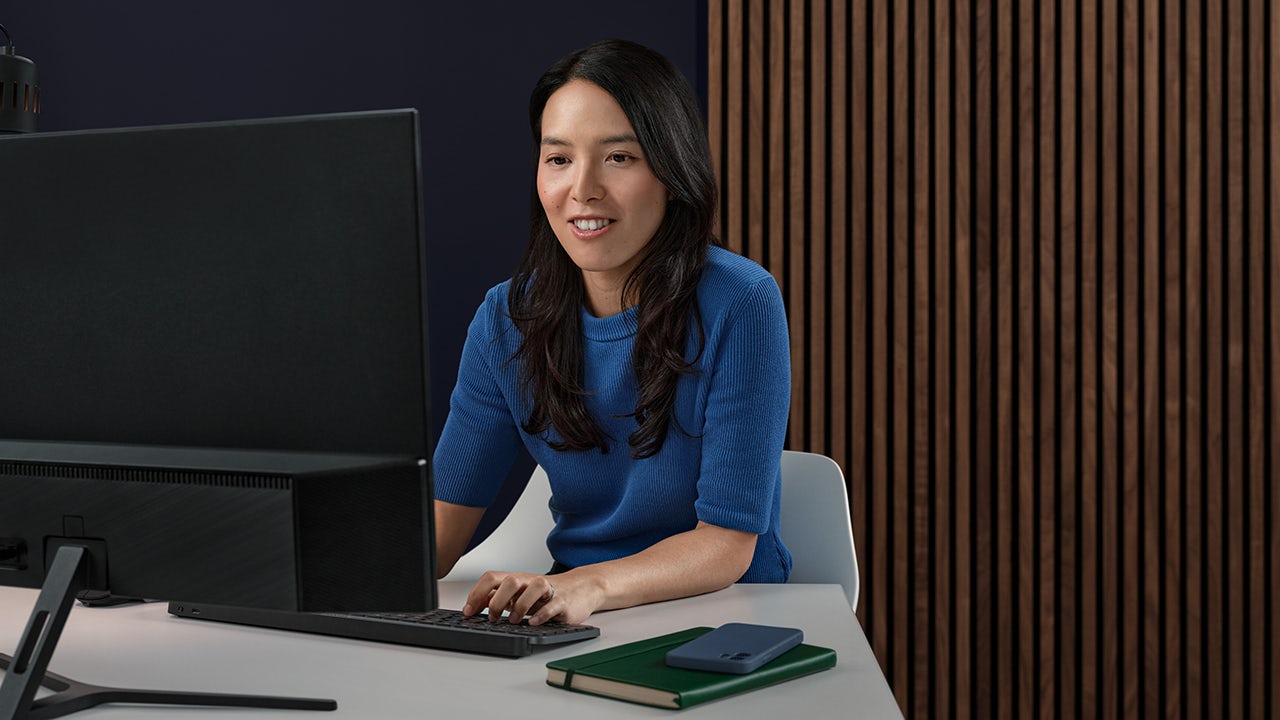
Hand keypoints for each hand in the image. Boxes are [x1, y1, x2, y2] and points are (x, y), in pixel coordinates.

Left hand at [461, 570, 601, 625]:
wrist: (580, 589)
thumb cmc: (545, 594)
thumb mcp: (519, 595)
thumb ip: (498, 598)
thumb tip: (473, 605)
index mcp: (517, 580)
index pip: (491, 578)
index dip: (477, 594)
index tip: (468, 611)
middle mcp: (530, 582)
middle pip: (510, 581)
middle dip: (497, 601)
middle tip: (493, 618)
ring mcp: (548, 590)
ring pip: (533, 588)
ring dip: (520, 606)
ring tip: (515, 621)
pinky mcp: (563, 602)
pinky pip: (552, 605)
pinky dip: (541, 615)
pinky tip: (534, 623)